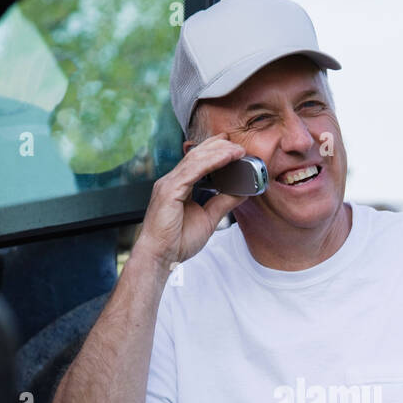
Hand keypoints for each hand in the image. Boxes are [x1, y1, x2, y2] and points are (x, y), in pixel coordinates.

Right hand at [136, 134, 246, 269]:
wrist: (160, 257)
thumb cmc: (177, 241)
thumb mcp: (208, 219)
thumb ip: (223, 203)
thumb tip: (241, 192)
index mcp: (178, 186)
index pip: (196, 161)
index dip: (213, 150)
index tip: (231, 145)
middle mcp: (171, 181)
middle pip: (196, 156)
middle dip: (218, 146)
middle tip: (239, 145)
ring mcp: (168, 184)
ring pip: (196, 159)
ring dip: (219, 152)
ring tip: (238, 150)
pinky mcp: (169, 190)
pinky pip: (193, 171)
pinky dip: (211, 162)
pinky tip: (226, 158)